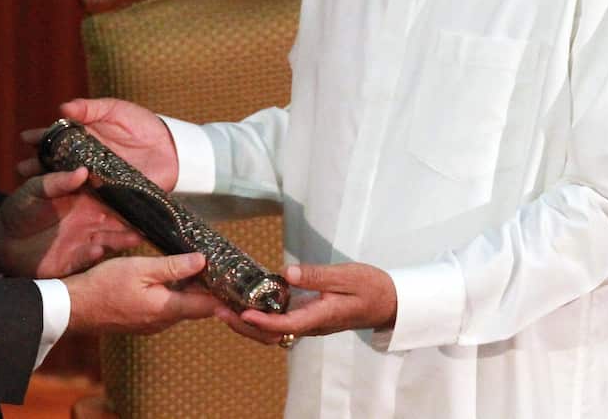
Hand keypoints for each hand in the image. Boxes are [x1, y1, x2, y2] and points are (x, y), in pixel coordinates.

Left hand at [0, 167, 142, 277]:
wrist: (1, 242)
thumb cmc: (18, 210)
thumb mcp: (35, 190)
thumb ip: (57, 181)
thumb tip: (83, 170)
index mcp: (82, 198)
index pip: (109, 194)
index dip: (126, 193)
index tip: (143, 191)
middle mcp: (89, 218)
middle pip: (118, 217)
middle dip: (135, 217)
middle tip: (152, 217)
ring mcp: (85, 239)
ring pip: (112, 237)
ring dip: (124, 237)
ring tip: (137, 235)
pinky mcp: (77, 259)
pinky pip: (93, 256)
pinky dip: (98, 253)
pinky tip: (101, 249)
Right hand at [18, 97, 179, 190]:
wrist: (171, 147)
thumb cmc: (141, 125)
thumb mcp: (115, 110)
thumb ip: (90, 108)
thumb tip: (64, 107)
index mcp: (83, 140)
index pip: (56, 140)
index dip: (41, 139)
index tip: (26, 138)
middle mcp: (84, 162)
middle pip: (55, 165)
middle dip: (37, 166)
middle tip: (22, 169)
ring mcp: (95, 181)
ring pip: (67, 185)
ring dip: (50, 186)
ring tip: (32, 187)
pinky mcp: (109, 197)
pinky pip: (89, 201)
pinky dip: (76, 204)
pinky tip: (61, 206)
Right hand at [64, 252, 221, 333]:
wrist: (75, 308)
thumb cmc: (105, 286)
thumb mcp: (140, 268)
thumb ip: (173, 266)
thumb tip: (202, 261)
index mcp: (167, 309)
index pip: (207, 306)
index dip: (226, 297)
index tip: (242, 288)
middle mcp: (163, 321)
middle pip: (196, 306)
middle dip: (211, 290)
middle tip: (225, 270)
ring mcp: (152, 323)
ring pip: (182, 306)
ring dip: (193, 290)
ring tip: (205, 269)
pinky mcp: (142, 321)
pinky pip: (167, 307)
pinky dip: (177, 293)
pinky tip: (176, 277)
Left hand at [214, 262, 397, 344]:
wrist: (389, 301)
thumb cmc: (370, 287)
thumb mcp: (346, 275)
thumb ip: (316, 275)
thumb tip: (286, 273)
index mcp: (321, 316)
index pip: (286, 324)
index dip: (262, 320)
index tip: (241, 311)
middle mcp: (311, 324)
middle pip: (272, 334)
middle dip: (244, 325)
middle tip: (218, 310)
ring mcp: (309, 322)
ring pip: (273, 330)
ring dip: (247, 323)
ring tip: (223, 307)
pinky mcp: (308, 316)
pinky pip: (280, 321)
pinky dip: (259, 315)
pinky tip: (245, 301)